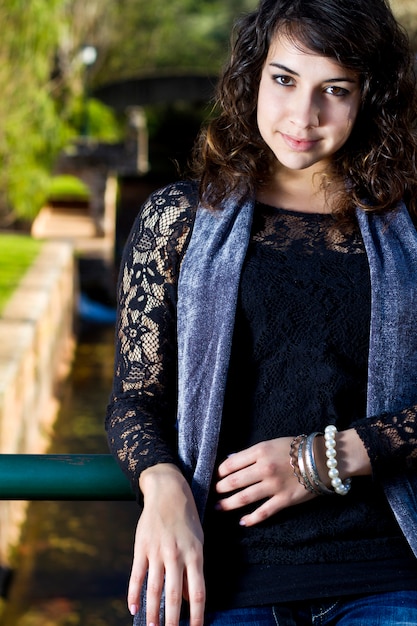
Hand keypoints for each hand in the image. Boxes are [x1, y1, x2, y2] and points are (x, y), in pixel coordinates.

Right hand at [128, 464, 204, 625]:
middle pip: (174, 596)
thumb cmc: (187, 518)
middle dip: (173, 621)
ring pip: (154, 589)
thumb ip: (193, 570)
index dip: (198, 615)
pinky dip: (133, 594)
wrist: (168, 490)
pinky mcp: (141, 547)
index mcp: (195, 554)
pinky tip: (133, 609)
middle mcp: (176, 555)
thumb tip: (190, 600)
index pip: (198, 592)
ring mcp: (157, 551)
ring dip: (153, 613)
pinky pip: (136, 575)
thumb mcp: (198, 541)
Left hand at [215, 438, 314, 525]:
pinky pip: (263, 512)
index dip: (219, 472)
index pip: (230, 464)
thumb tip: (230, 460)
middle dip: (219, 490)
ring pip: (243, 498)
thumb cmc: (296, 448)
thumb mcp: (271, 443)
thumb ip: (250, 453)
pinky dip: (251, 519)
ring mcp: (273, 486)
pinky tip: (242, 522)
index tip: (215, 477)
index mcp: (260, 451)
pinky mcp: (284, 500)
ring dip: (228, 505)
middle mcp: (264, 468)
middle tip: (213, 494)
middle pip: (233, 482)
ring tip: (219, 508)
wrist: (323, 458)